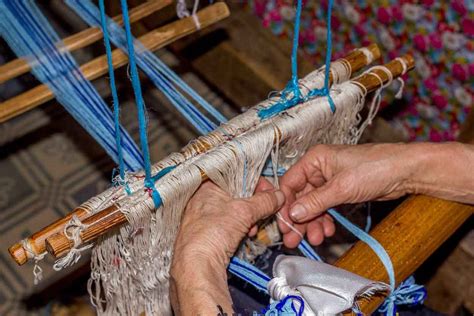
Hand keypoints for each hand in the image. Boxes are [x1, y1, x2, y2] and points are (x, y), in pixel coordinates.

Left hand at [170, 180, 284, 314]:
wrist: (197, 265)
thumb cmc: (210, 233)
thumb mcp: (244, 211)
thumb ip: (264, 201)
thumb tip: (277, 196)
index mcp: (208, 186)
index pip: (238, 176)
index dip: (256, 184)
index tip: (270, 193)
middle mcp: (204, 199)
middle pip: (238, 195)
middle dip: (255, 205)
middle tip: (265, 211)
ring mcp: (205, 217)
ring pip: (235, 212)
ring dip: (250, 219)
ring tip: (254, 227)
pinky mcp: (209, 234)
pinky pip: (230, 226)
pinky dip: (241, 229)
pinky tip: (246, 235)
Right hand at [278, 143, 417, 247]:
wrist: (406, 171)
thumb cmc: (376, 168)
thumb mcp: (342, 187)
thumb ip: (315, 201)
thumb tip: (293, 214)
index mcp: (315, 159)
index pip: (290, 183)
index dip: (286, 205)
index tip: (285, 225)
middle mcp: (319, 169)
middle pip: (300, 197)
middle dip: (298, 219)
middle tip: (294, 239)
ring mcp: (330, 181)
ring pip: (312, 205)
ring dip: (312, 223)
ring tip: (316, 239)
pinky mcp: (341, 191)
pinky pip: (325, 208)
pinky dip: (324, 220)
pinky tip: (327, 231)